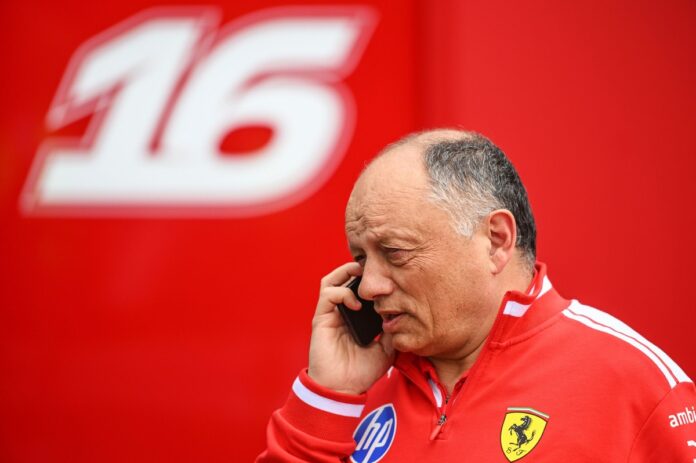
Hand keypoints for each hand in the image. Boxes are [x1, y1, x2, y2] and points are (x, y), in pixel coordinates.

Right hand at [307, 262, 394, 394]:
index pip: (359, 288)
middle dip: (359, 269)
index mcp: (355, 316)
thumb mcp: (386, 348)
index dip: (370, 278)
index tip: (388, 275)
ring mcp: (330, 314)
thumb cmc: (362, 371)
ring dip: (347, 273)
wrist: (343, 389)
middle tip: (375, 268)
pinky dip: (343, 293)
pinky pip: (328, 294)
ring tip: (363, 275)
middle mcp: (341, 311)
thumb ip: (392, 329)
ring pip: (332, 280)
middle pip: (344, 278)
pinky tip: (357, 305)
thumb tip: (404, 313)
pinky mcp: (321, 318)